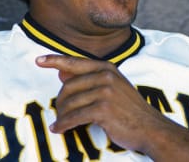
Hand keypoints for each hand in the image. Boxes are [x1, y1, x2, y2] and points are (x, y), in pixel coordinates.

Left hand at [35, 55, 188, 160]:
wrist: (150, 128)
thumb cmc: (129, 109)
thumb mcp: (113, 87)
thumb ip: (89, 78)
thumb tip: (62, 73)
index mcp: (107, 68)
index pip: (75, 62)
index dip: (55, 60)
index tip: (38, 60)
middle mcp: (105, 76)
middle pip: (68, 85)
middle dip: (60, 101)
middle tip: (59, 112)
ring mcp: (105, 91)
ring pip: (70, 102)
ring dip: (62, 115)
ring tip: (60, 122)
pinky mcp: (103, 109)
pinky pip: (74, 116)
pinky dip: (64, 124)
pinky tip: (59, 128)